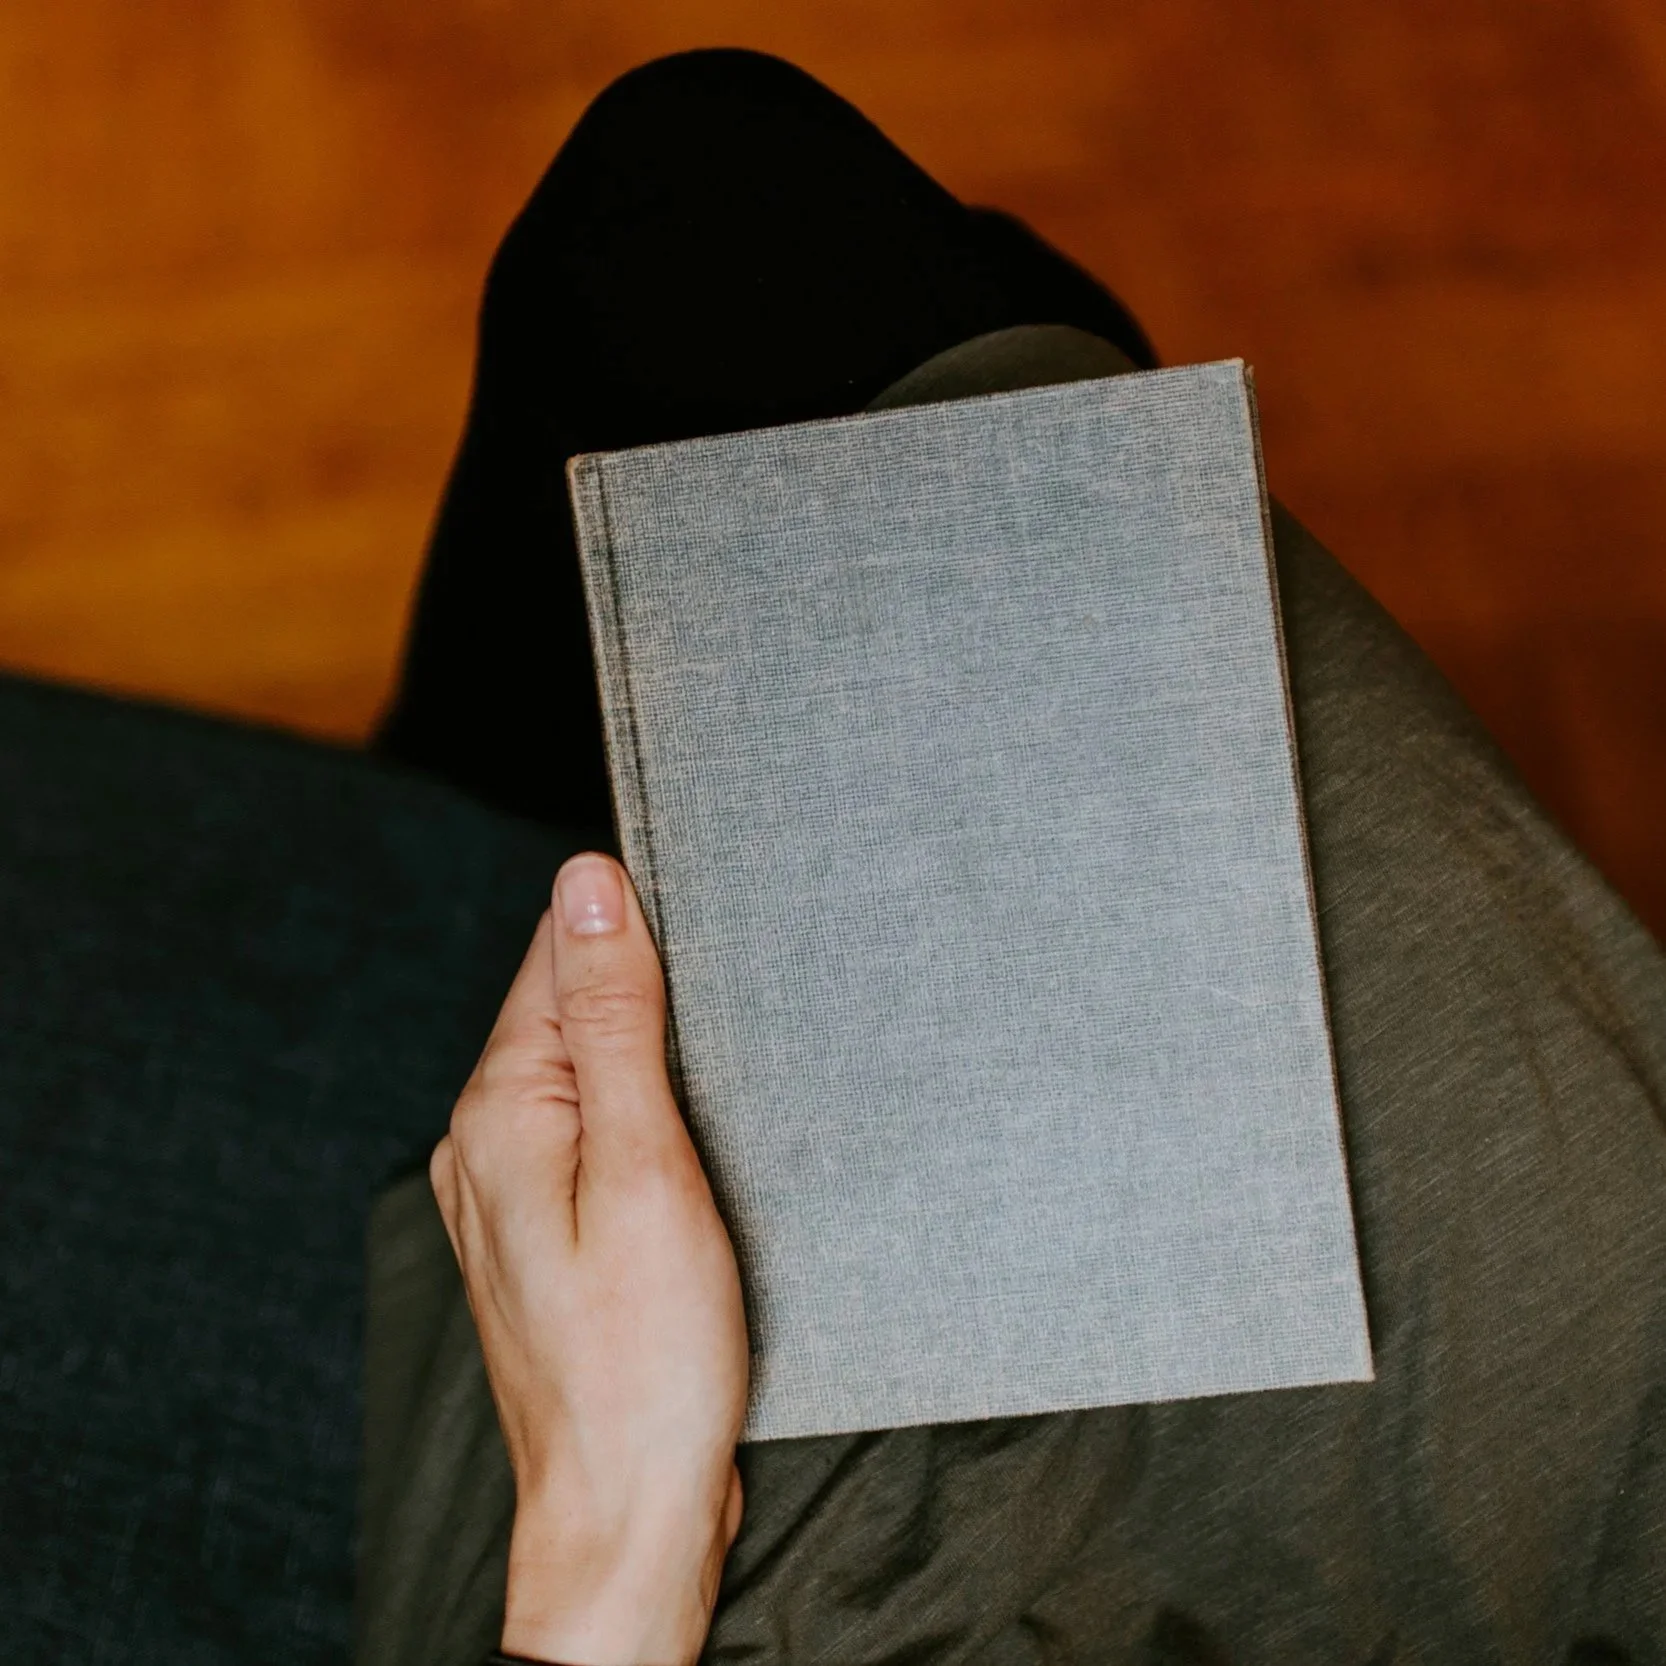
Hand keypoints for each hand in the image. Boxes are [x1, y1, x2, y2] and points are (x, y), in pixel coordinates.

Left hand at [430, 853, 748, 1665]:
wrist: (625, 1507)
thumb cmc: (646, 1354)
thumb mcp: (645, 1166)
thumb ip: (615, 1022)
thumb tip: (588, 886)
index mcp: (500, 1108)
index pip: (557, 953)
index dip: (633, 924)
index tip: (711, 924)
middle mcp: (481, 1139)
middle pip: (566, 1007)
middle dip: (645, 992)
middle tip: (731, 1013)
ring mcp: (502, 1188)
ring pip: (582, 1070)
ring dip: (647, 1055)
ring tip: (716, 1079)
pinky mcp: (540, 1228)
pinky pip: (586, 1130)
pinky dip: (640, 1114)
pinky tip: (688, 1138)